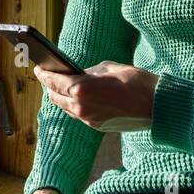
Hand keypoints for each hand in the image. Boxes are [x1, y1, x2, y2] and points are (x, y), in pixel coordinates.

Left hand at [32, 61, 159, 131]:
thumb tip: (79, 75)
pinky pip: (77, 114)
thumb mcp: (109, 68)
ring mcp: (88, 118)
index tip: (38, 67)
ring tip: (59, 87)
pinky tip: (76, 97)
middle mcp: (81, 106)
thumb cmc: (135, 81)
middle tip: (48, 76)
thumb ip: (89, 72)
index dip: (44, 73)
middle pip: (55, 97)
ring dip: (60, 97)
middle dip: (49, 86)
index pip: (54, 81)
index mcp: (81, 88)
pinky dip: (73, 105)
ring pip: (65, 108)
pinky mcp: (97, 126)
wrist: (155, 104)